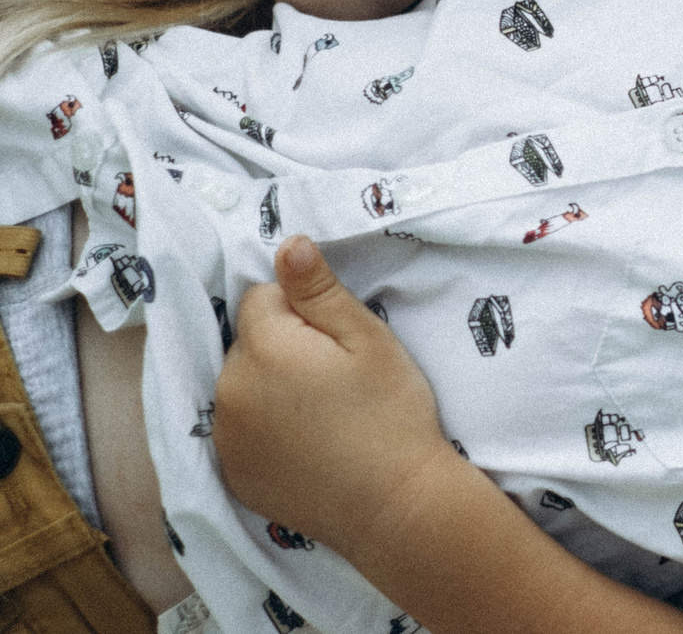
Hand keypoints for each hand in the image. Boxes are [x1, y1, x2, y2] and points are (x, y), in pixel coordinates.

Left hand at [213, 237, 457, 559]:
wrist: (394, 504)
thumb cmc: (391, 413)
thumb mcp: (369, 339)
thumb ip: (320, 291)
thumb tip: (287, 244)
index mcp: (262, 349)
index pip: (262, 297)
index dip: (303, 309)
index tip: (338, 338)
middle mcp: (228, 390)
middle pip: (248, 342)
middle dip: (283, 346)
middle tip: (336, 376)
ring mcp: (224, 437)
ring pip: (241, 385)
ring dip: (269, 386)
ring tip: (322, 412)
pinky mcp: (230, 472)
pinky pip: (238, 428)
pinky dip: (263, 427)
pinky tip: (306, 442)